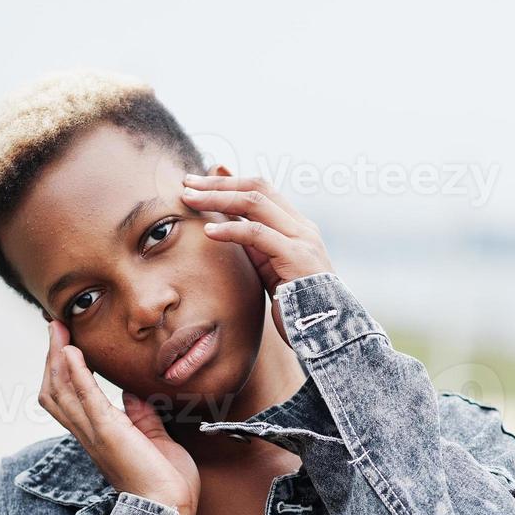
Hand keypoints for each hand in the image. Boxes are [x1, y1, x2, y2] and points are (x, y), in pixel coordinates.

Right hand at [39, 320, 199, 514]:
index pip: (68, 399)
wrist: (169, 508)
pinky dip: (77, 373)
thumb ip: (141, 417)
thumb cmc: (166, 482)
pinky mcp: (109, 432)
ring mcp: (96, 433)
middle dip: (52, 357)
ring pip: (62, 391)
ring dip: (58, 357)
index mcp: (98, 436)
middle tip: (55, 327)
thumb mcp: (154, 440)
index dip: (61, 371)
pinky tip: (72, 353)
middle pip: (55, 391)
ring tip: (59, 331)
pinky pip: (86, 398)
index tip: (64, 343)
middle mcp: (89, 434)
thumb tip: (132, 395)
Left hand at [182, 174, 333, 345]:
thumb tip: (226, 223)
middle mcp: (302, 226)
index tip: (198, 182)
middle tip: (187, 182)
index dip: (229, 181)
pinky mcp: (296, 257)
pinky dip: (230, 230)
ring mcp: (302, 239)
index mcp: (298, 226)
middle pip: (256, 188)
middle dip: (219, 183)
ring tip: (189, 199)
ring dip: (218, 198)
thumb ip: (252, 245)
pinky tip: (208, 231)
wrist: (326, 333)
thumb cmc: (296, 305)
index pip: (262, 190)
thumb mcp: (269, 268)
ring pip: (255, 203)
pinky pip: (257, 234)